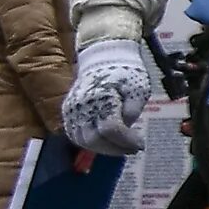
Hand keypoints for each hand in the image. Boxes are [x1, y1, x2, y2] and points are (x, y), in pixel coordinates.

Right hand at [61, 38, 157, 156]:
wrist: (103, 59)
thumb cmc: (125, 73)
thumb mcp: (138, 88)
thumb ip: (133, 109)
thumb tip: (127, 125)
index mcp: (101, 98)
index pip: (110, 129)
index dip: (126, 141)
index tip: (140, 143)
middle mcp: (82, 105)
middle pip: (94, 140)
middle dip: (116, 148)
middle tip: (133, 148)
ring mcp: (72, 110)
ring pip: (83, 141)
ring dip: (104, 149)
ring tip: (121, 146)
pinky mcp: (68, 113)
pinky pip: (75, 135)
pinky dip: (91, 143)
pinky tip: (107, 142)